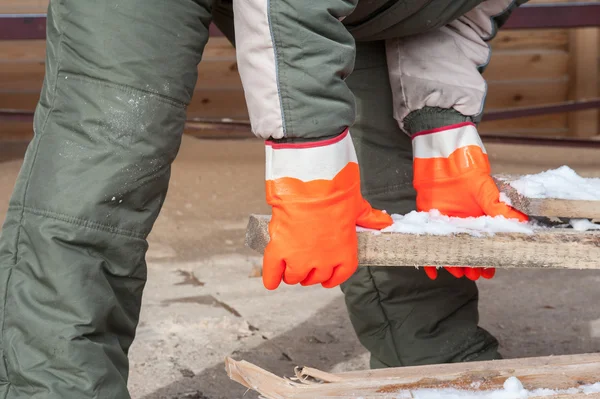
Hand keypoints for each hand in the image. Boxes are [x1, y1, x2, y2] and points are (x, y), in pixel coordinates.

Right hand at [263, 130, 391, 289]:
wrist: (312, 185)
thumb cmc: (336, 193)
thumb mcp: (358, 206)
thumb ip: (369, 218)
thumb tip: (384, 222)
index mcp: (344, 253)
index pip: (338, 276)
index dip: (331, 278)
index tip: (326, 279)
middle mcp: (323, 262)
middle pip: (314, 278)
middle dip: (310, 273)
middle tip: (305, 263)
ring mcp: (300, 258)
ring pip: (294, 277)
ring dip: (291, 274)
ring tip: (288, 265)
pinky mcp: (279, 250)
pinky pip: (273, 273)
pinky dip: (271, 278)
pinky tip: (271, 281)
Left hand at [411, 122, 527, 280]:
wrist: (442, 154)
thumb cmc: (467, 167)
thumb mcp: (485, 188)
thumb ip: (498, 206)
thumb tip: (520, 224)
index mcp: (480, 216)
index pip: (485, 243)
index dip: (488, 258)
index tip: (490, 272)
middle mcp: (463, 222)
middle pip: (467, 250)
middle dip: (471, 264)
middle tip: (473, 276)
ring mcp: (445, 221)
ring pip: (449, 249)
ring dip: (452, 263)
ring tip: (457, 274)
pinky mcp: (429, 218)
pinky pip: (428, 241)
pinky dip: (428, 256)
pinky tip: (430, 271)